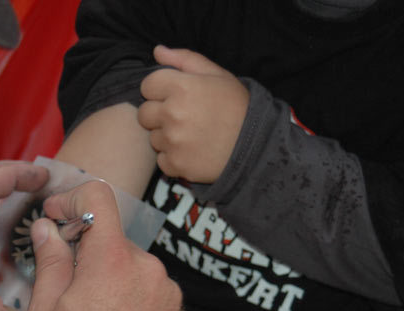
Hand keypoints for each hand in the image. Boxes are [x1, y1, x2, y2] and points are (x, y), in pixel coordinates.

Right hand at [26, 180, 182, 310]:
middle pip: (113, 238)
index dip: (72, 198)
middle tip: (62, 278)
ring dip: (108, 276)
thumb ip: (50, 261)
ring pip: (130, 267)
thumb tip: (47, 228)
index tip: (57, 215)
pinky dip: (127, 297)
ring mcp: (167, 296)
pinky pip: (147, 291)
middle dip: (87, 249)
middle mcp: (148, 271)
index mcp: (112, 261)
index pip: (98, 197)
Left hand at [139, 45, 249, 182]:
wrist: (258, 147)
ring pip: (153, 138)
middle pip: (144, 113)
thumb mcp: (218, 75)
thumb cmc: (238, 107)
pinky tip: (193, 152)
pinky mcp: (176, 165)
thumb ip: (185, 60)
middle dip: (159, 114)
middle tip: (185, 117)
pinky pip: (162, 160)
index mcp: (182, 87)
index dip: (160, 90)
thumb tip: (157, 51)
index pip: (147, 86)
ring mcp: (173, 142)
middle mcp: (173, 114)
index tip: (177, 96)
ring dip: (167, 137)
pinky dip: (174, 158)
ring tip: (193, 135)